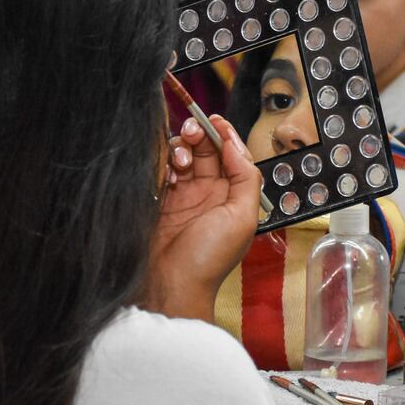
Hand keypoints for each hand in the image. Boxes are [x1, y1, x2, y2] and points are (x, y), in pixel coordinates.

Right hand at [144, 114, 261, 321]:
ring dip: (181, 149)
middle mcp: (210, 194)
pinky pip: (161, 169)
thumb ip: (245, 177)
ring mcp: (183, 197)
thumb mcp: (242, 217)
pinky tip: (166, 172)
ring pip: (183, 156)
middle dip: (199, 135)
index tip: (213, 119)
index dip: (223, 134)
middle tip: (191, 133)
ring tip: (178, 162)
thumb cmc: (208, 259)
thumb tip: (234, 145)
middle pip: (206, 150)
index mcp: (234, 197)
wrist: (170, 285)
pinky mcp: (159, 201)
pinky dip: (163, 163)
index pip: (232, 154)